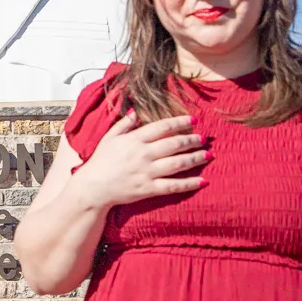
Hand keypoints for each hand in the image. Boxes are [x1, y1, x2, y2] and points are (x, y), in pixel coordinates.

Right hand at [69, 110, 207, 211]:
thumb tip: (135, 111)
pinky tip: (203, 181)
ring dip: (196, 158)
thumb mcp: (109, 138)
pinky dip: (189, 183)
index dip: (180, 122)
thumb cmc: (100, 161)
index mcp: (134, 140)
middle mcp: (143, 155)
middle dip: (192, 140)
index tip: (193, 120)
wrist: (93, 187)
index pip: (163, 127)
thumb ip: (124, 124)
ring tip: (208, 154)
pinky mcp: (149, 189)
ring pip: (178, 164)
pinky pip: (173, 186)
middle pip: (174, 144)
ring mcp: (147, 173)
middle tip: (204, 138)